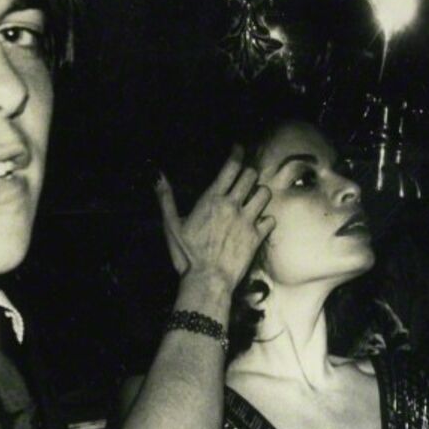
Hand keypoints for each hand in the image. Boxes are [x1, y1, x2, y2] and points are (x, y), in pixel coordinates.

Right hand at [154, 148, 275, 290]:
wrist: (207, 280)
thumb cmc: (187, 255)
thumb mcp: (171, 226)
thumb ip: (166, 198)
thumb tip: (157, 176)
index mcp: (212, 199)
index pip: (231, 167)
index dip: (237, 154)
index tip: (238, 149)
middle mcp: (232, 205)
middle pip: (250, 176)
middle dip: (248, 174)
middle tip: (243, 178)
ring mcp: (247, 221)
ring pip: (264, 194)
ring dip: (259, 193)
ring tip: (253, 198)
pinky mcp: (257, 237)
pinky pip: (270, 220)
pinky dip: (267, 219)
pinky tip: (260, 222)